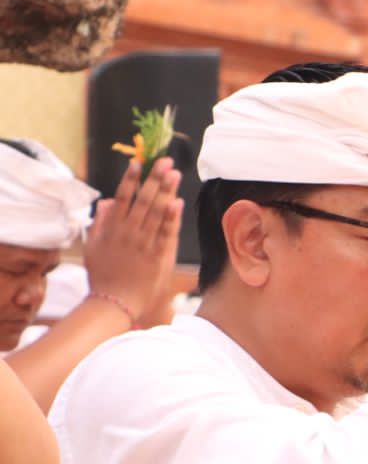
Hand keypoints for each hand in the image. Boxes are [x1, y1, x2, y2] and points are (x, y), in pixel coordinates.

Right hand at [82, 156, 182, 320]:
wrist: (113, 301)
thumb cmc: (102, 275)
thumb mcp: (94, 246)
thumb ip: (101, 223)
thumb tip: (107, 202)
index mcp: (112, 228)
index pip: (122, 197)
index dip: (131, 178)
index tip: (139, 162)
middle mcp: (128, 232)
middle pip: (143, 199)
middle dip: (154, 178)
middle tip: (165, 161)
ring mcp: (143, 243)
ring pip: (156, 212)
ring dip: (166, 191)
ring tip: (175, 174)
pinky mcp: (156, 255)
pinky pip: (166, 233)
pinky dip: (172, 217)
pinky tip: (178, 202)